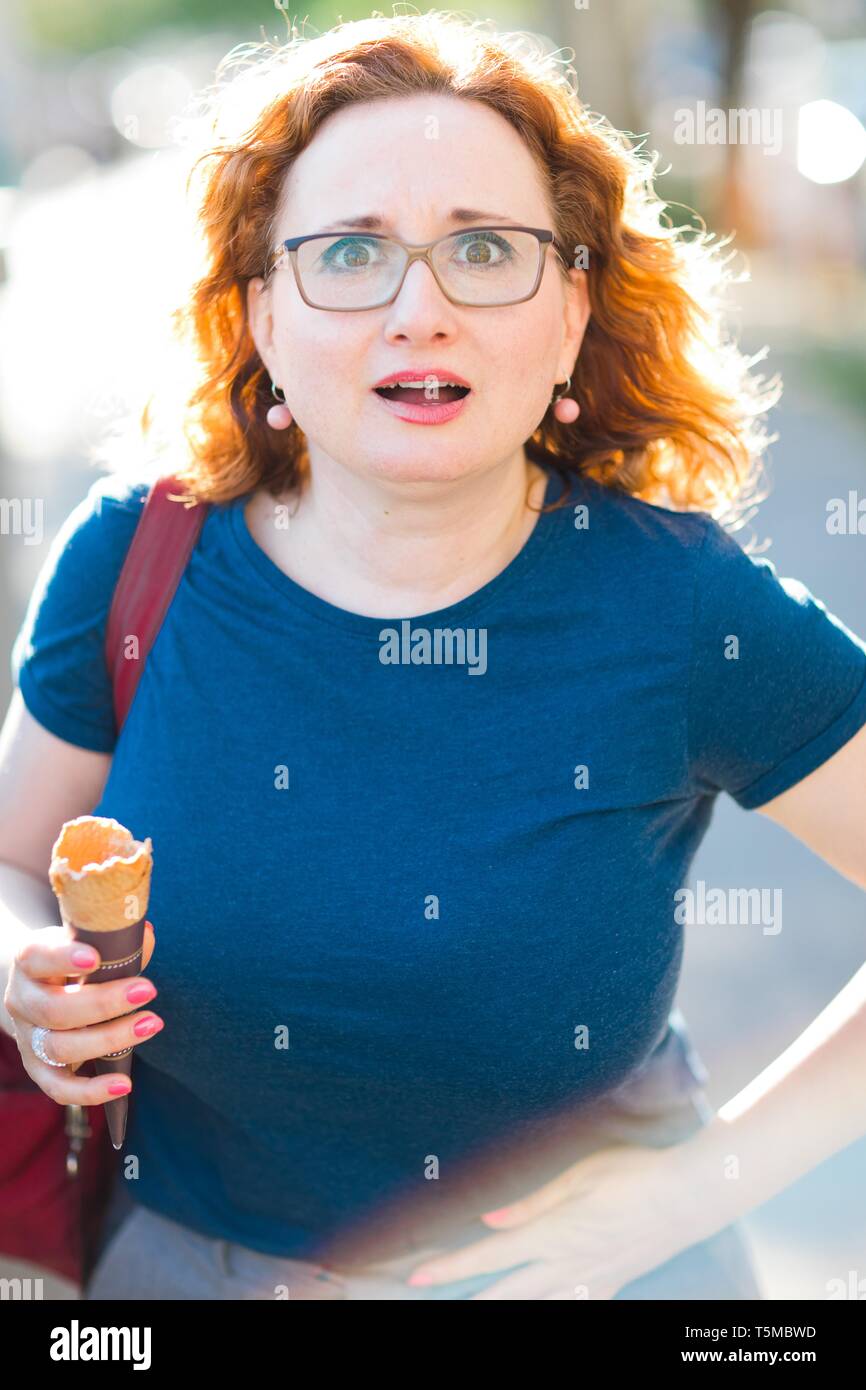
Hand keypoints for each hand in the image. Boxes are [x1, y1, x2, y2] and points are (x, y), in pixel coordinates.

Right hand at [3, 920, 159, 1106]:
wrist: (38, 987)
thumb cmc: (71, 960)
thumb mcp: (85, 942)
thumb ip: (115, 942)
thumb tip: (147, 937)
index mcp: (29, 960)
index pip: (37, 957)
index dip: (63, 958)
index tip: (96, 957)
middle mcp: (21, 999)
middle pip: (53, 1009)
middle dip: (104, 1003)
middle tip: (148, 990)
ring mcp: (27, 1036)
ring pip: (58, 1047)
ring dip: (109, 1039)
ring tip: (151, 1024)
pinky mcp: (38, 1067)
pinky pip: (59, 1087)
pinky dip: (90, 1090)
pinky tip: (124, 1084)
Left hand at [407, 1141, 697, 1299]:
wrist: (693, 1198)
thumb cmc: (636, 1173)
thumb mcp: (582, 1173)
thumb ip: (533, 1201)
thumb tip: (491, 1221)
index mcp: (555, 1233)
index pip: (491, 1256)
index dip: (451, 1267)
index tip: (417, 1275)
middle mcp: (568, 1264)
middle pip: (506, 1294)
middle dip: (467, 1302)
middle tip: (433, 1304)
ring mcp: (592, 1280)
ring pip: (537, 1309)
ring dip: (504, 1310)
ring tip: (476, 1310)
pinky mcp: (612, 1284)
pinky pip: (573, 1306)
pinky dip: (551, 1310)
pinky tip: (542, 1305)